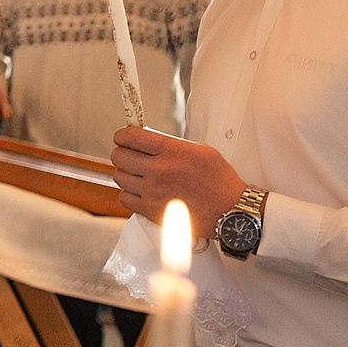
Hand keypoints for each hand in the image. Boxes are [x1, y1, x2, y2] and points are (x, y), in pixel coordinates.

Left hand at [110, 127, 244, 231]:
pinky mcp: (150, 210)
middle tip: (130, 155)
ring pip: (120, 176)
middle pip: (119, 156)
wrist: (229, 211)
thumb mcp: (201, 150)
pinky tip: (141, 190)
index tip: (121, 137)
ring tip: (139, 174)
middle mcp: (159, 171)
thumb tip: (148, 140)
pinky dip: (129, 192)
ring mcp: (152, 192)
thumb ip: (171, 144)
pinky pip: (124, 197)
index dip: (122, 135)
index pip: (131, 137)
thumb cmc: (219, 181)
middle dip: (122, 153)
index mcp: (172, 152)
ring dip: (126, 173)